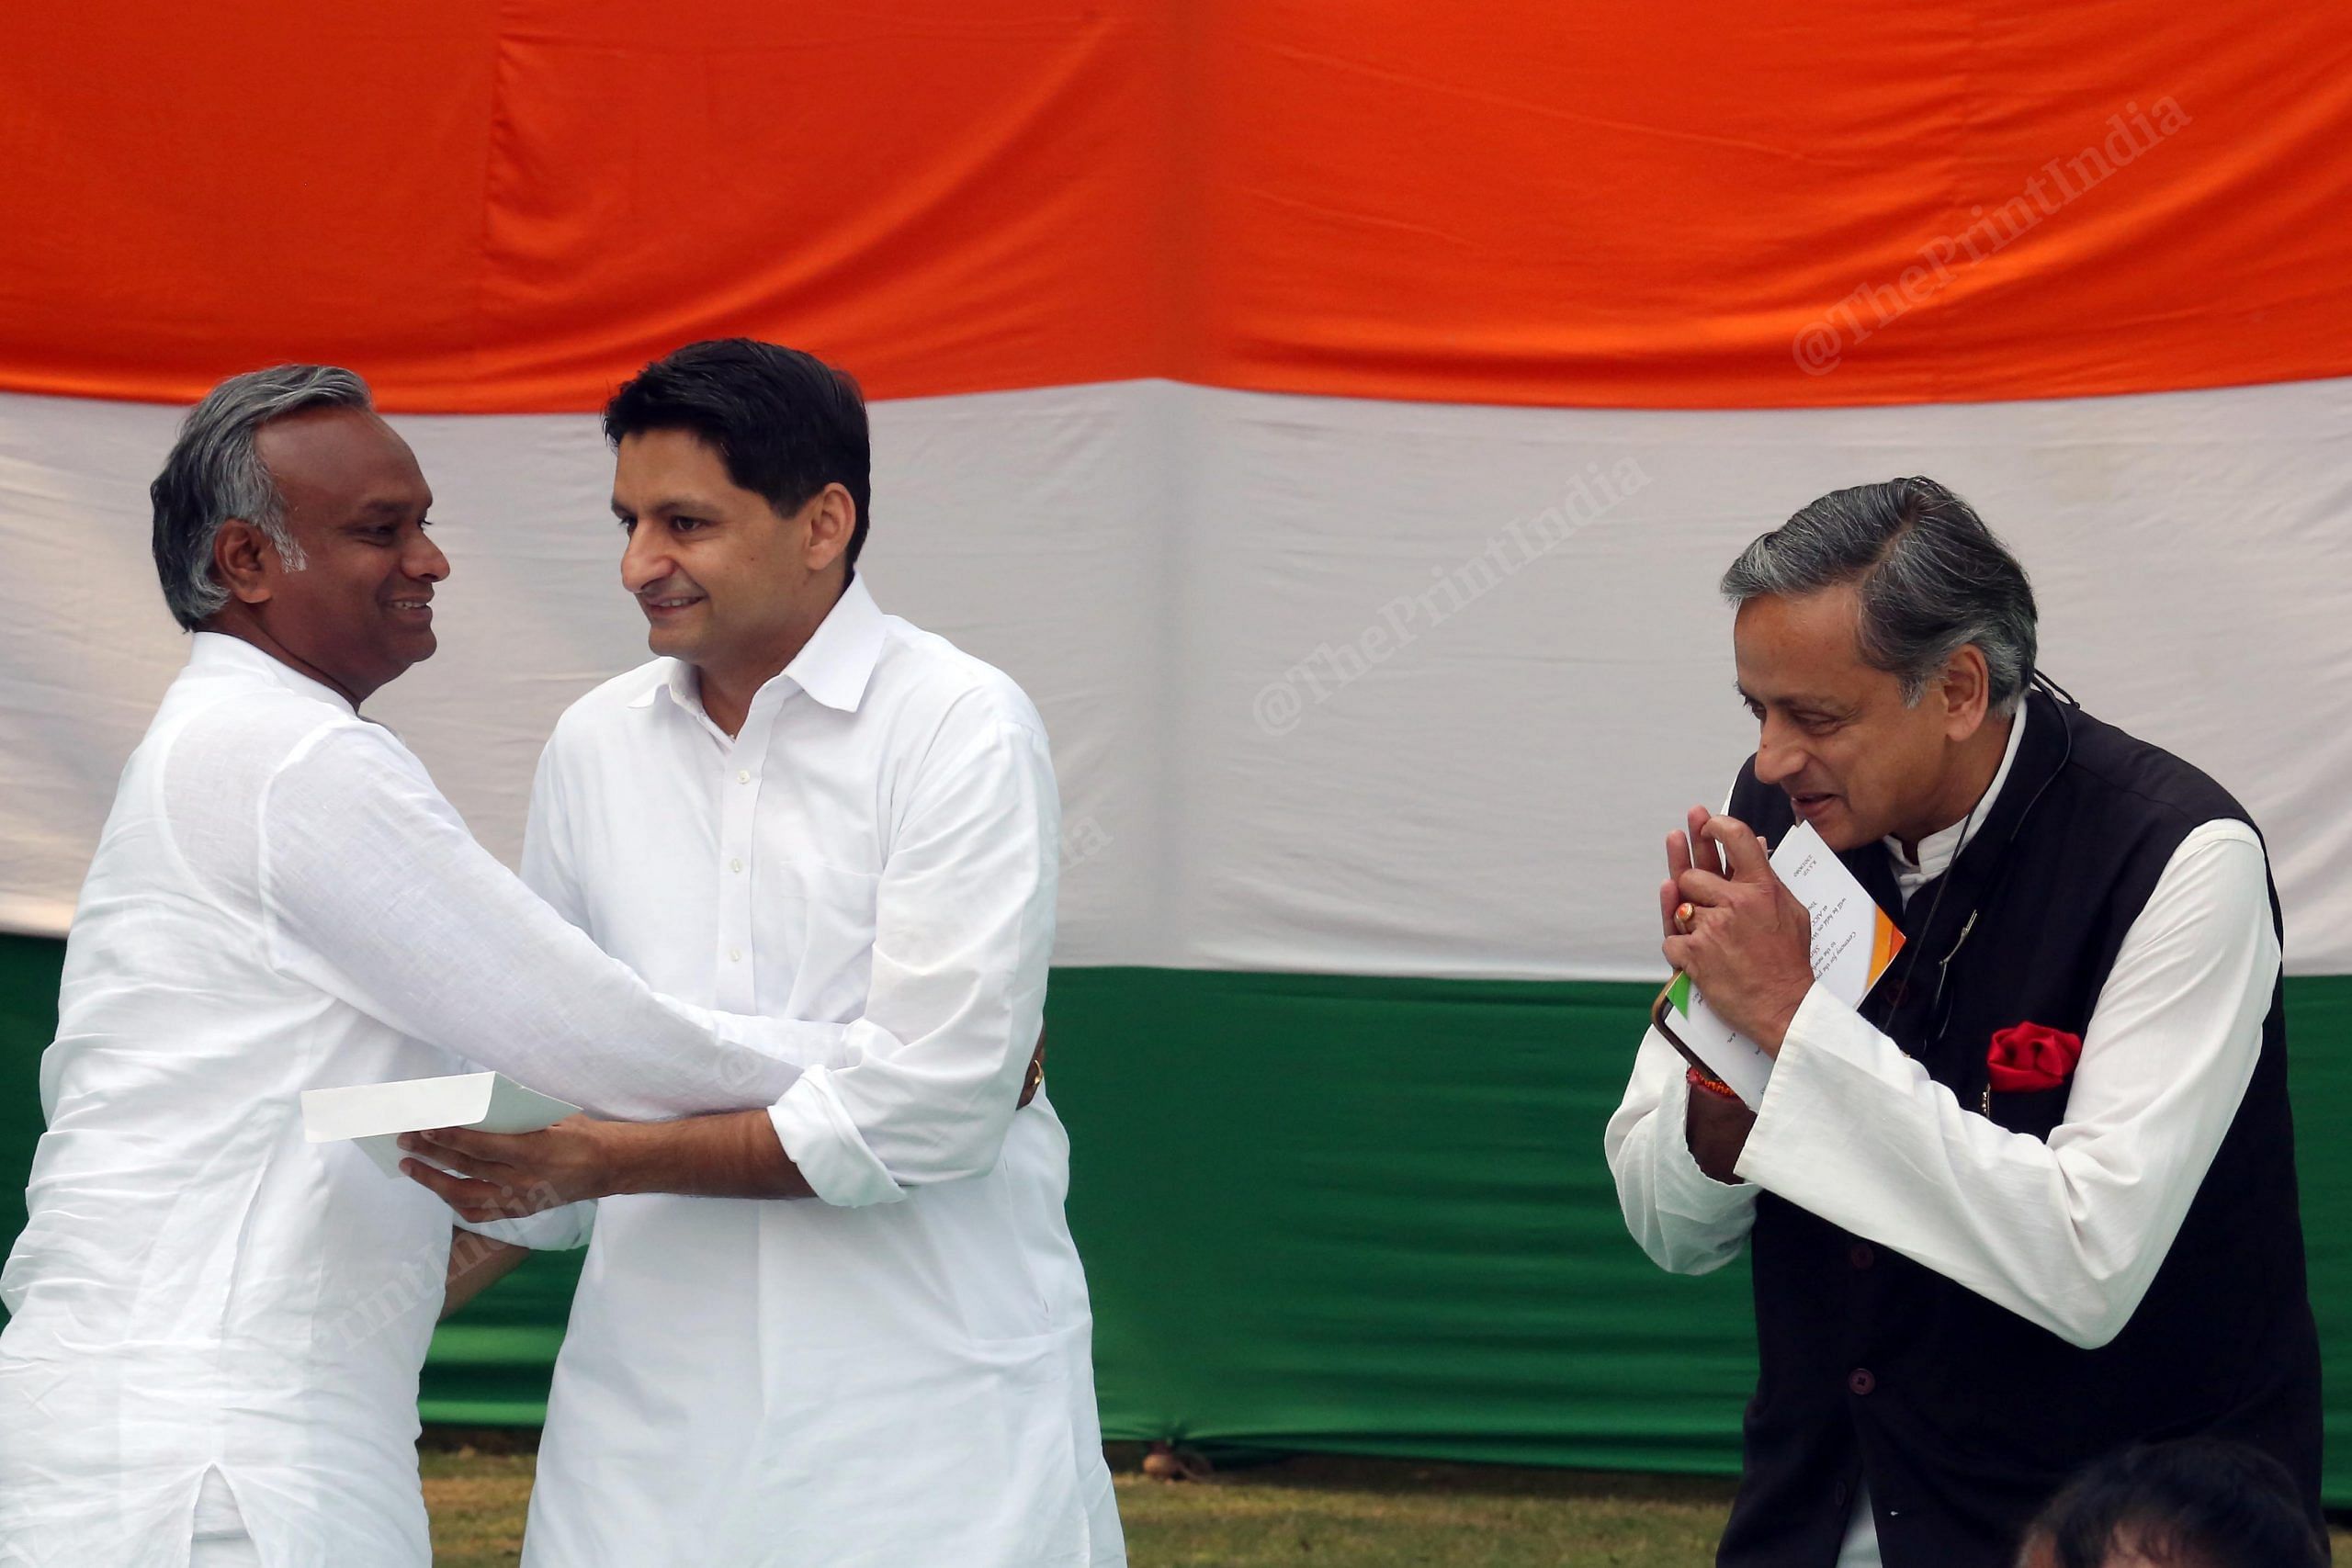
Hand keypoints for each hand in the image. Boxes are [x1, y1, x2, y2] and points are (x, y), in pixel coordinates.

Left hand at [399, 1115, 633, 1223]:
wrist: (607, 1167)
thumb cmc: (581, 1134)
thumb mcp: (552, 1116)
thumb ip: (514, 1117)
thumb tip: (471, 1107)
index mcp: (534, 1151)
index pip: (480, 1145)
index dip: (449, 1136)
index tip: (424, 1125)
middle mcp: (523, 1181)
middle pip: (466, 1167)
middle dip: (431, 1152)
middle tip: (406, 1139)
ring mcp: (519, 1201)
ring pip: (464, 1195)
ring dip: (432, 1179)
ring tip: (410, 1165)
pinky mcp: (519, 1212)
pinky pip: (478, 1213)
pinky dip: (455, 1202)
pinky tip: (440, 1189)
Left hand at [1661, 811, 1813, 1053]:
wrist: (1783, 1007)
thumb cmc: (1788, 962)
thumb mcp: (1791, 911)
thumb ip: (1768, 877)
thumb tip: (1757, 843)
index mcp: (1762, 888)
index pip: (1735, 837)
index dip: (1713, 826)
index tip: (1703, 824)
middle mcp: (1736, 902)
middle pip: (1692, 875)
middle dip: (1694, 889)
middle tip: (1711, 907)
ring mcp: (1712, 927)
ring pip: (1680, 907)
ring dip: (1691, 923)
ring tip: (1716, 939)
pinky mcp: (1693, 953)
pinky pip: (1671, 938)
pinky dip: (1681, 949)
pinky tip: (1700, 957)